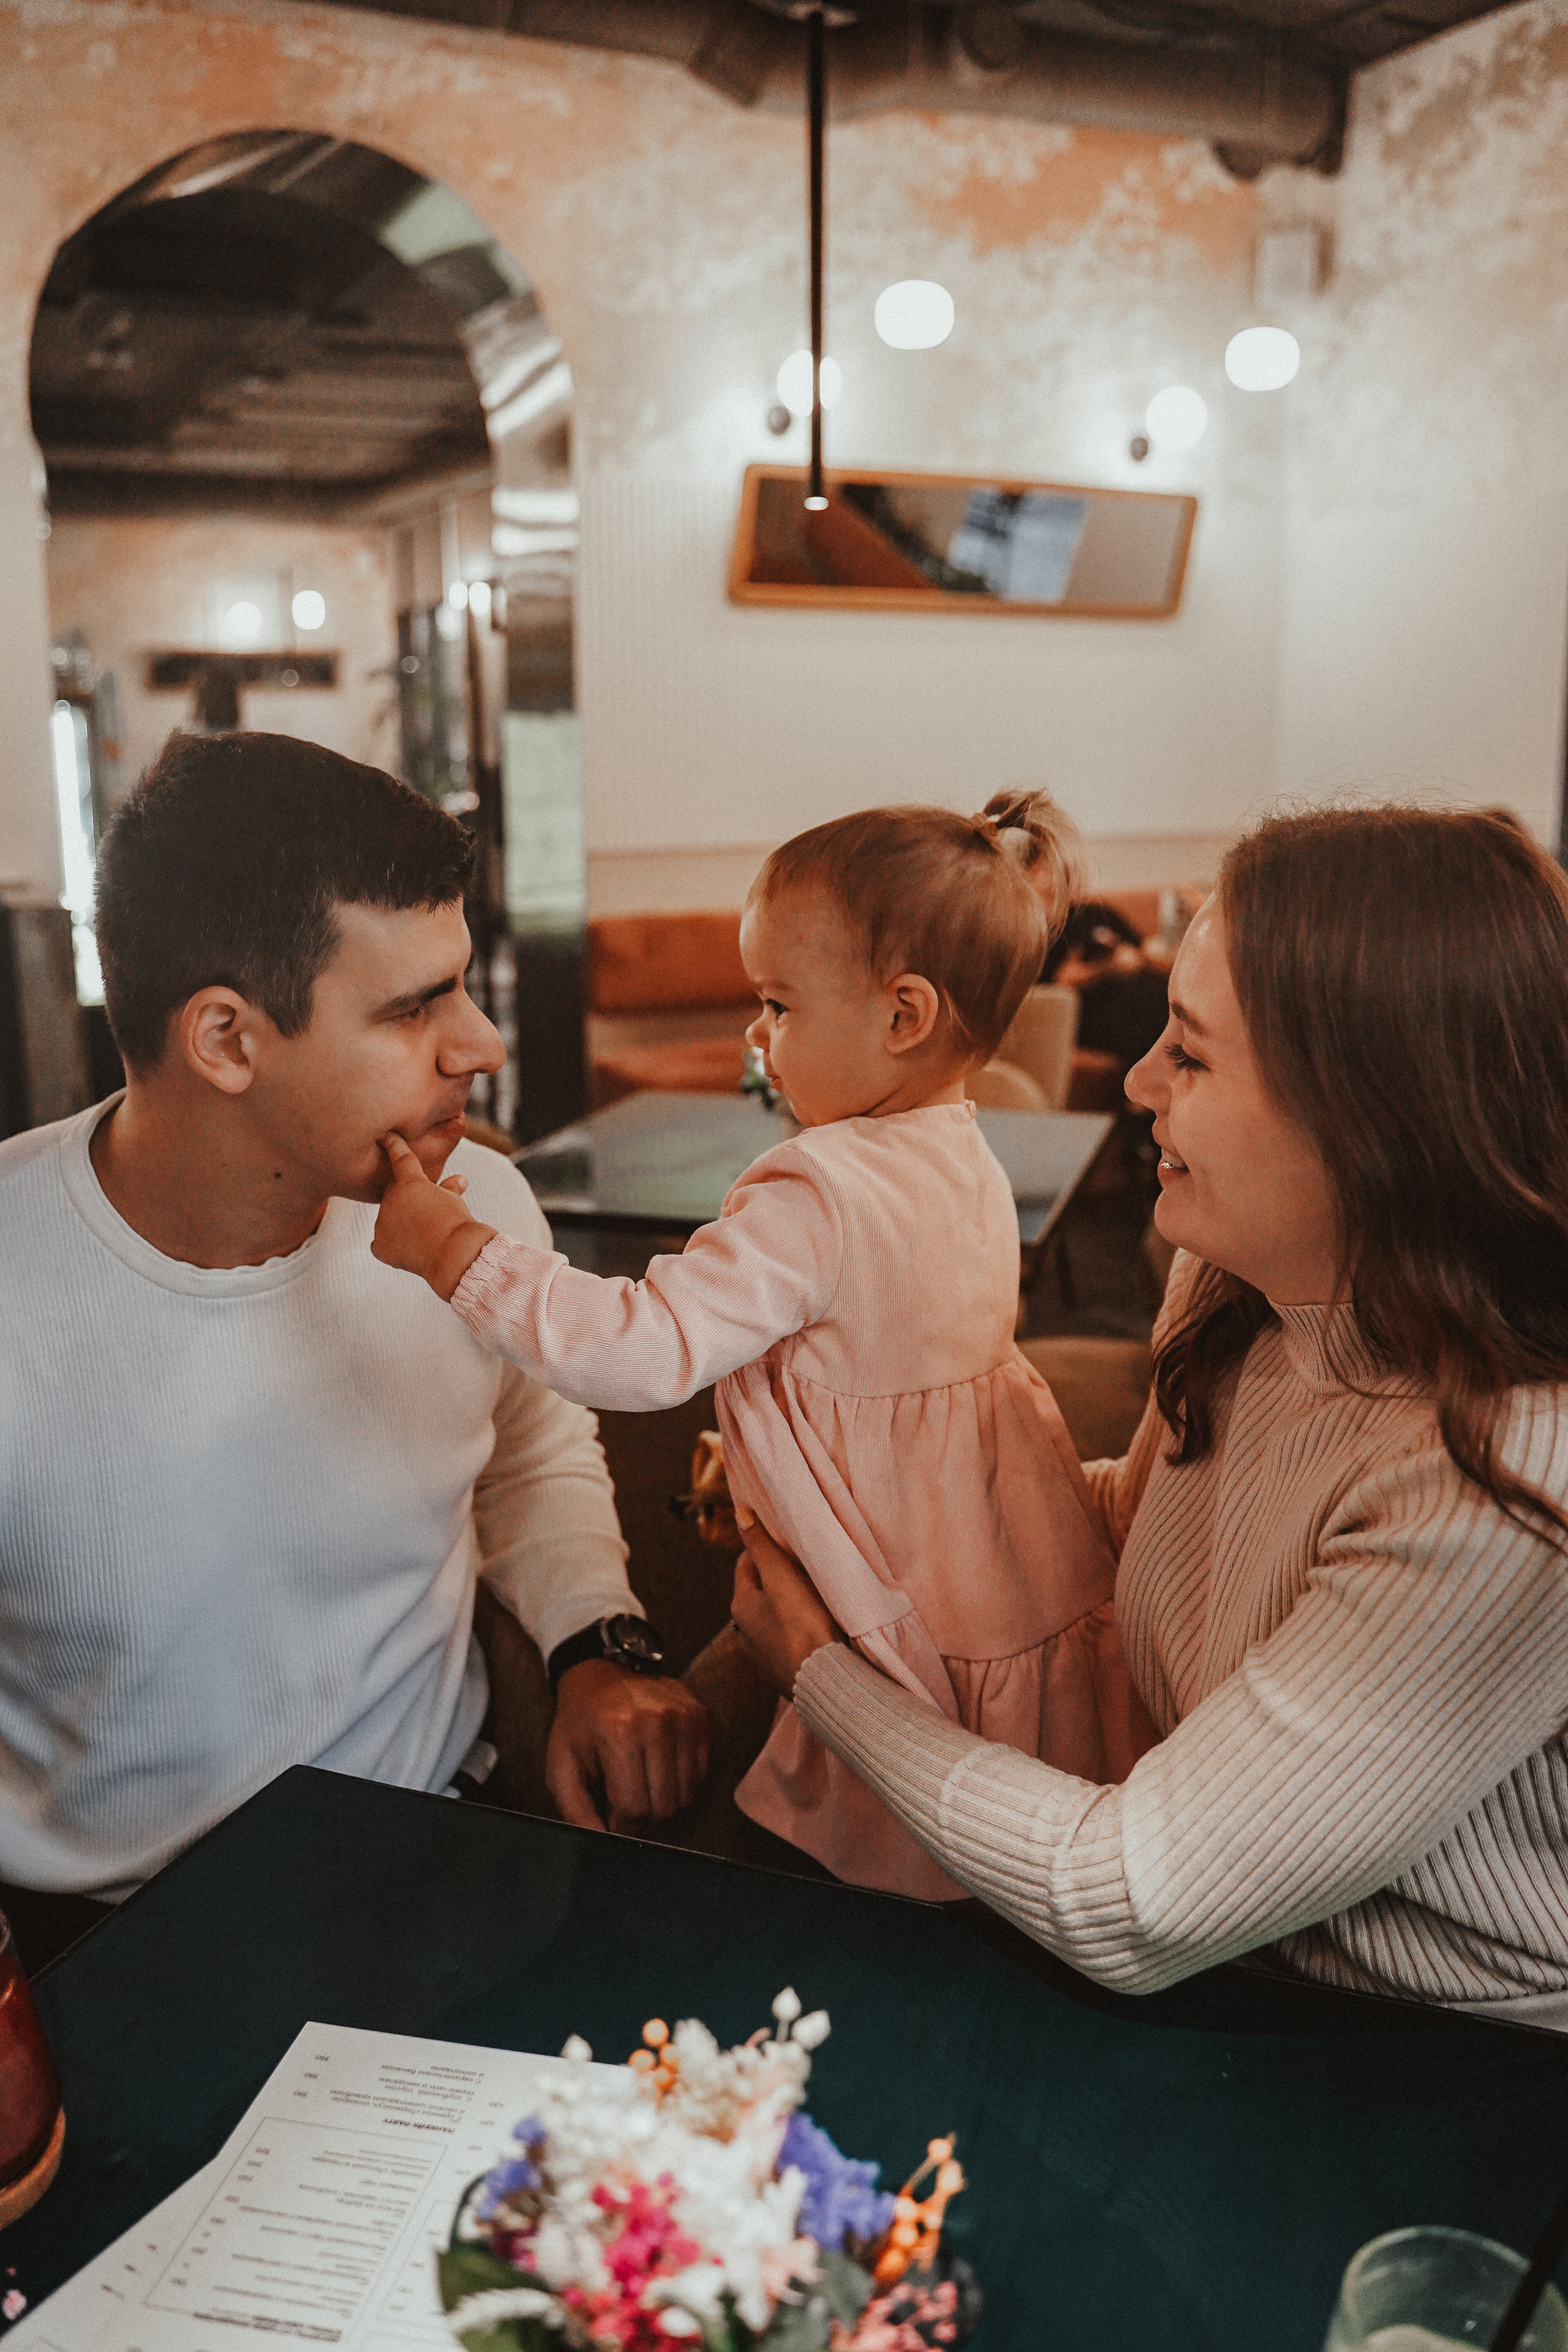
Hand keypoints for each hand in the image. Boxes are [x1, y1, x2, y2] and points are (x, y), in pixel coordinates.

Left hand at [372, 1131, 493, 1297]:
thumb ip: (450, 1189)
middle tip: (424, 1212)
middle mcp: (391, 1198)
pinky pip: (381, 1243)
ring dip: (400, 1222)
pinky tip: (408, 1250)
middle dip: (405, 1198)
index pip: (400, 1157)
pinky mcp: (379, 1245)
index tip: (385, 1135)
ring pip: (387, 1219)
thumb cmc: (457, 1223)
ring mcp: (382, 1222)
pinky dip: (391, 1245)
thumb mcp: (455, 1201)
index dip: (393, 1144)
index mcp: (411, 1182)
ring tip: (422, 1236)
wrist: (453, 1254)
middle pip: (393, 1193)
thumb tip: (460, 1179)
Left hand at [546, 1661, 710, 1831]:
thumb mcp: (561, 1766)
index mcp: (619, 1733)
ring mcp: (683, 1717)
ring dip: (663, 1797)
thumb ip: (575, 1811)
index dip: (620, 1821)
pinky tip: (660, 1764)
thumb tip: (601, 1843)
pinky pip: (700, 1773)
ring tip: (642, 1778)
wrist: (599, 1673)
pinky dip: (682, 1779)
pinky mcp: (699, 1715)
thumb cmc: (578, 1724)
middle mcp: (657, 1722)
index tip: (610, 1809)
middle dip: (642, 1813)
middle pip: (663, 1805)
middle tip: (625, 1795)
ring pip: (686, 1794)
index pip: (634, 1808)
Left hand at [731, 1522, 839, 1695]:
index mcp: (740, 1606)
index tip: (786, 1545)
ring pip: (771, 1619)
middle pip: (758, 1593)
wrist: (825, 1680)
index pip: (745, 1564)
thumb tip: (741, 1515)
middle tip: (803, 1569)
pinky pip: (785, 1643)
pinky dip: (795, 1632)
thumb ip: (762, 1546)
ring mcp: (761, 1657)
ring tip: (812, 1600)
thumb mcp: (782, 1577)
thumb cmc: (804, 1625)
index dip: (764, 1550)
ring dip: (786, 1607)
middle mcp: (743, 1633)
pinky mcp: (780, 1673)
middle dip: (776, 1579)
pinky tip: (814, 1631)